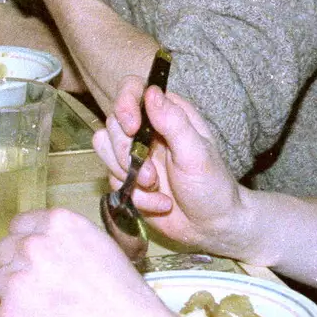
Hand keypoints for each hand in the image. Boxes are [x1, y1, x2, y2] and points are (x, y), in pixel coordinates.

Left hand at [0, 209, 204, 316]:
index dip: (21, 251)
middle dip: (8, 275)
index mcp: (59, 223)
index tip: (28, 266)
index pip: (17, 226)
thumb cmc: (127, 304)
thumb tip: (35, 248)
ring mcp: (17, 282)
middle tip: (31, 297)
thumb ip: (64, 242)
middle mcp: (34, 246)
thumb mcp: (100, 249)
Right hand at [94, 77, 257, 260]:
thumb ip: (174, 122)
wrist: (211, 227)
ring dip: (128, 174)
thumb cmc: (212, 186)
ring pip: (104, 149)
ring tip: (155, 187)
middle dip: (126, 154)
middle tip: (152, 176)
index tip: (132, 128)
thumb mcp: (196, 153)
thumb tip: (152, 92)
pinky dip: (136, 197)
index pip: (132, 89)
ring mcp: (135, 154)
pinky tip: (160, 203)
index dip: (124, 104)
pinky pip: (112, 180)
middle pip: (112, 123)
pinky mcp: (127, 178)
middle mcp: (147, 129)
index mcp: (168, 113)